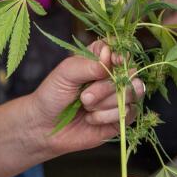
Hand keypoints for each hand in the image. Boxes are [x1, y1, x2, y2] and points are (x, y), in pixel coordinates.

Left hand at [27, 41, 145, 157]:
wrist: (45, 127)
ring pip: (132, 93)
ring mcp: (119, 96)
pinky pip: (129, 112)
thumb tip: (110, 56)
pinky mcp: (121, 117)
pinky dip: (108, 117)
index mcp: (99, 59)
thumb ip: (89, 64)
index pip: (120, 49)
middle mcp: (112, 76)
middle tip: (84, 97)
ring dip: (106, 103)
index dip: (120, 55)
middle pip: (129, 73)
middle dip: (106, 87)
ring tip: (86, 107)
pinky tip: (91, 119)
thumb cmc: (52, 94)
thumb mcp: (66, 73)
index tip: (113, 62)